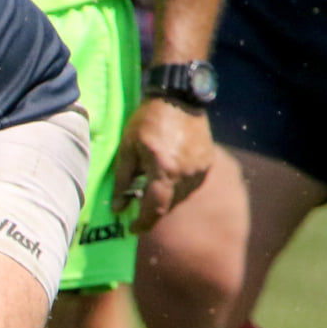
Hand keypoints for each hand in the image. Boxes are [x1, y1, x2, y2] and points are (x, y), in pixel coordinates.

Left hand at [111, 97, 213, 232]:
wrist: (179, 98)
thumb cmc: (148, 120)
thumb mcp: (127, 148)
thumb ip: (122, 180)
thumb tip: (119, 207)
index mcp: (164, 170)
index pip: (155, 209)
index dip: (143, 224)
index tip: (132, 230)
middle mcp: (186, 173)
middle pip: (168, 205)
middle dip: (152, 210)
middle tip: (137, 206)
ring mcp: (200, 169)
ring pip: (180, 197)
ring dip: (165, 198)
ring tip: (151, 183)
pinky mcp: (208, 164)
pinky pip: (190, 185)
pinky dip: (177, 187)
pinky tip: (167, 173)